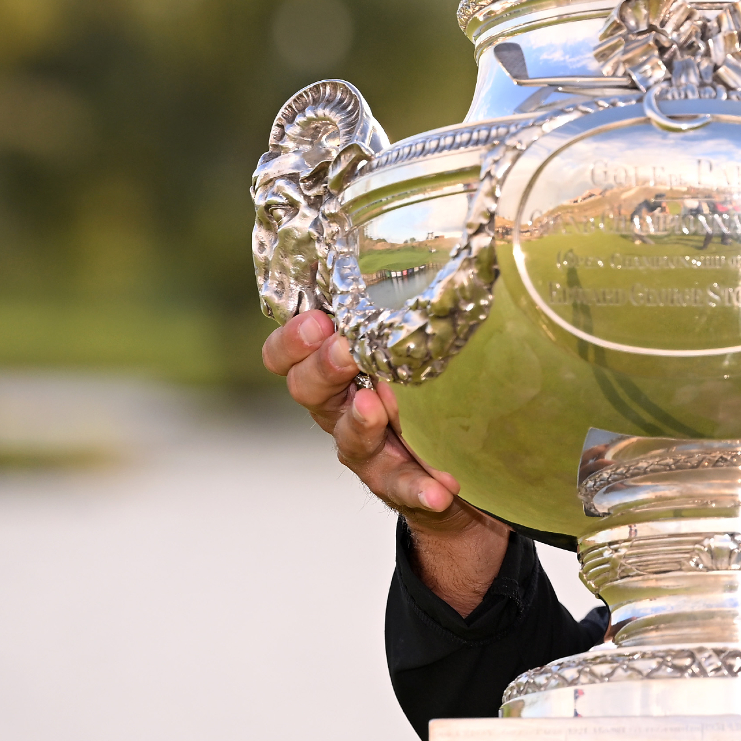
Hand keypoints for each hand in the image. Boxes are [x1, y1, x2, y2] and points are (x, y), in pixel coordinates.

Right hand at [261, 309, 507, 611]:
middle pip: (309, 390)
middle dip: (323, 367)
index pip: (290, 355)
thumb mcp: (412, 350)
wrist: (450, 470)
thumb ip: (410, 313)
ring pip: (350, 436)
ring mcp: (366, 449)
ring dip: (360, 421)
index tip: (318, 320)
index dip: (293, 339)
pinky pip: (404, 486)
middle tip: (344, 350)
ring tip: (374, 407)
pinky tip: (440, 489)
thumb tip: (451, 250)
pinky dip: (419, 487)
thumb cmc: (425, 396)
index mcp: (337, 372)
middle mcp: (341, 410)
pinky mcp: (396, 483)